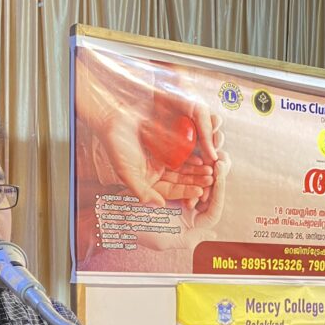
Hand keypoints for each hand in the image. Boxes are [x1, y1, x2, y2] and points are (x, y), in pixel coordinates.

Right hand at [98, 113, 213, 206]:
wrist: (113, 118)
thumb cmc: (115, 146)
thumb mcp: (126, 171)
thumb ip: (142, 191)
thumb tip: (161, 205)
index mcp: (148, 182)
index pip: (170, 191)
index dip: (185, 192)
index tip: (200, 192)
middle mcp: (156, 173)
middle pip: (180, 180)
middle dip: (195, 181)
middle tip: (211, 180)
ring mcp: (162, 159)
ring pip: (183, 168)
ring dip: (196, 170)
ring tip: (210, 170)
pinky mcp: (166, 145)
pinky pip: (182, 152)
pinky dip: (192, 155)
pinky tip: (202, 156)